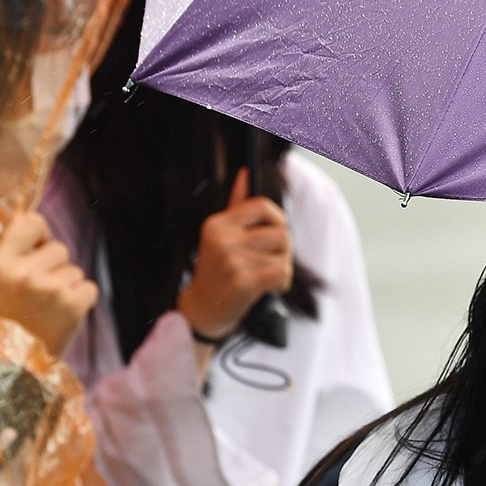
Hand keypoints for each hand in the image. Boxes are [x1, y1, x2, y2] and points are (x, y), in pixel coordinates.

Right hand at [0, 212, 97, 353]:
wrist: (15, 362)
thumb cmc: (9, 318)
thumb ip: (16, 254)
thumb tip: (40, 227)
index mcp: (0, 263)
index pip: (32, 222)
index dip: (40, 233)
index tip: (38, 247)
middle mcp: (25, 272)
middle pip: (59, 248)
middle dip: (55, 266)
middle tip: (39, 292)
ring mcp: (51, 288)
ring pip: (75, 270)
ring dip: (67, 286)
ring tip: (49, 307)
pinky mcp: (74, 304)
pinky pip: (89, 287)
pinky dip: (82, 300)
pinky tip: (64, 314)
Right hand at [176, 169, 294, 340]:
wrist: (202, 311)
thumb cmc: (217, 272)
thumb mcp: (221, 236)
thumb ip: (236, 206)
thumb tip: (247, 173)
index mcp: (218, 223)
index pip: (262, 205)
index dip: (277, 218)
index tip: (276, 232)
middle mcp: (223, 239)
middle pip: (280, 232)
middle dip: (284, 250)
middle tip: (270, 262)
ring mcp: (232, 260)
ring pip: (283, 255)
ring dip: (281, 268)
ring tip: (264, 278)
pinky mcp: (242, 283)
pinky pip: (281, 273)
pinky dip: (281, 283)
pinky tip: (268, 288)